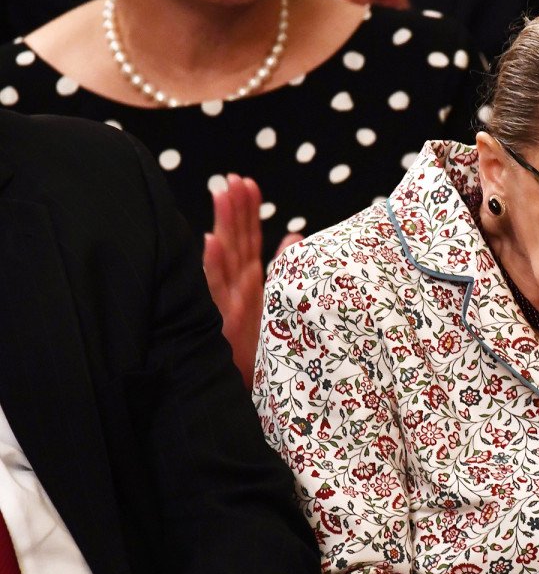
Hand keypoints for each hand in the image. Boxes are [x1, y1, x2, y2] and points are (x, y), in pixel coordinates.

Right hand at [204, 174, 266, 387]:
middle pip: (236, 241)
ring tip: (221, 194)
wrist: (246, 396)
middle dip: (234, 209)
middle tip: (233, 178)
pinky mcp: (222, 323)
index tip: (246, 181)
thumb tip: (294, 237)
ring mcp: (228, 304)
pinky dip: (211, 264)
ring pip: (224, 257)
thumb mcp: (276, 306)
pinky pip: (215, 290)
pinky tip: (209, 241)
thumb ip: (282, 270)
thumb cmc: (258, 352)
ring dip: (223, 224)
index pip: (248, 239)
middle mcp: (237, 289)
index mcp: (250, 284)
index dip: (247, 211)